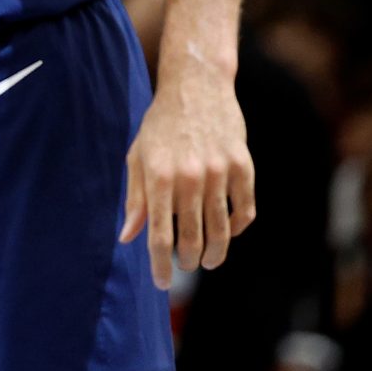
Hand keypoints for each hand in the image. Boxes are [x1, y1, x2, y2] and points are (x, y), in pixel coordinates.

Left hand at [119, 61, 255, 287]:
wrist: (196, 87)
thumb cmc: (160, 125)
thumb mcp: (138, 156)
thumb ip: (134, 199)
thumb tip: (127, 238)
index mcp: (158, 176)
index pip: (158, 234)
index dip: (159, 264)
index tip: (161, 282)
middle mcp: (190, 177)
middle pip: (192, 237)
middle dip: (188, 260)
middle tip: (186, 266)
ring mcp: (220, 172)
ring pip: (221, 230)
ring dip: (215, 252)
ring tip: (208, 260)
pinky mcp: (243, 166)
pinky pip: (244, 210)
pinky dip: (237, 228)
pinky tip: (228, 233)